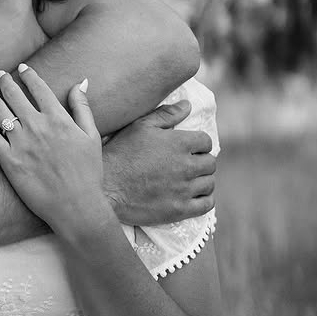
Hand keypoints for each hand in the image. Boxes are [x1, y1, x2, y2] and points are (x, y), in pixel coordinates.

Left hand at [0, 66, 107, 233]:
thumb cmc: (88, 173)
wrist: (76, 206)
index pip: (38, 87)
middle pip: (14, 95)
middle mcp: (37, 127)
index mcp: (58, 118)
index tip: (22, 68)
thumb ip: (83, 107)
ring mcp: (21, 144)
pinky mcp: (9, 161)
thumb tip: (79, 82)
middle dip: (5, 81)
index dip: (28, 74)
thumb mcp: (92, 136)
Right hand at [102, 99, 215, 225]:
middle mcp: (186, 165)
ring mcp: (184, 189)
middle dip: (201, 161)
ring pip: (209, 183)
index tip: (191, 148)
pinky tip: (194, 196)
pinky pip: (206, 205)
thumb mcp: (139, 127)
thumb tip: (187, 105)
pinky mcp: (180, 209)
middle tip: (189, 164)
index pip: (205, 141)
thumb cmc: (120, 153)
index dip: (199, 143)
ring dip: (203, 180)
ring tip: (191, 180)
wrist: (106, 187)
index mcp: (179, 143)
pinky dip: (205, 199)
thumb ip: (166, 114)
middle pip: (210, 163)